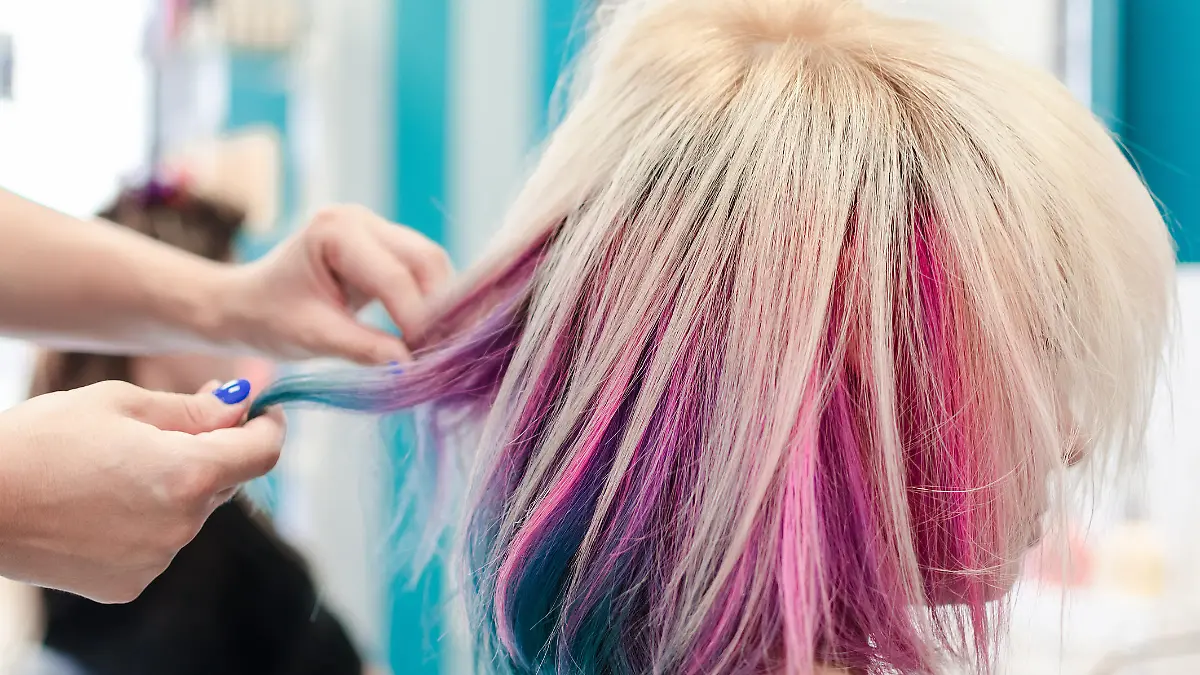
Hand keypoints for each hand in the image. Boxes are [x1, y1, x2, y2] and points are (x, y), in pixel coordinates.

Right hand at [0, 379, 283, 602]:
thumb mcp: (120, 404)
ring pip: (190, 513)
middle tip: (173, 425)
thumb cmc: (40, 441)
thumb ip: (192, 410)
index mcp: (189, 474)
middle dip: (212, 452)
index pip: (262, 453)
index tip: (264, 413)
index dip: (269, 427)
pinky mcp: (129, 584)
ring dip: (175, 488)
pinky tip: (101, 504)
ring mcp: (157, 559)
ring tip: (113, 468)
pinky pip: (159, 543)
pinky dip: (146, 521)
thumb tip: (240, 407)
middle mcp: (183, 525)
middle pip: (224, 482)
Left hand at [222, 205, 453, 363]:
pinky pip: (423, 270)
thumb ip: (364, 348)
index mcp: (335, 230)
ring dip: (442, 305)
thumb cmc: (268, 318)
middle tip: (442, 353)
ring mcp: (377, 229)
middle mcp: (361, 220)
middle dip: (440, 308)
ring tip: (439, 346)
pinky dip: (432, 302)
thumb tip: (412, 366)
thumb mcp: (313, 337)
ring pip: (431, 264)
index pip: (394, 276)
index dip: (417, 320)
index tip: (428, 360)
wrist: (247, 304)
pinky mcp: (386, 247)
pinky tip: (432, 333)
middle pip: (425, 259)